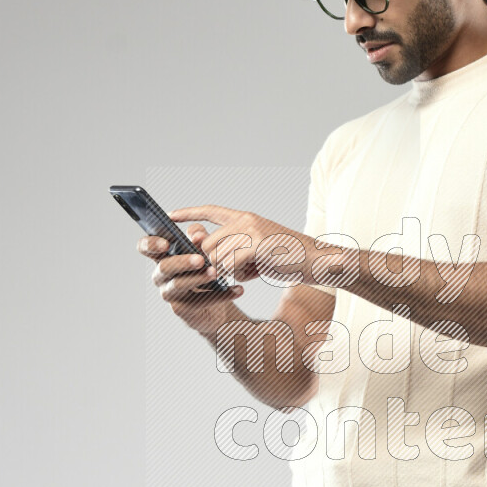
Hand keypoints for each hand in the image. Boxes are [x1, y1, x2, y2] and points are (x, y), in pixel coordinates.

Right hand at [137, 224, 243, 332]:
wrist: (215, 302)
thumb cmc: (204, 269)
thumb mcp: (203, 249)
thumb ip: (198, 238)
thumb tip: (197, 234)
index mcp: (162, 256)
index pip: (144, 247)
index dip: (150, 244)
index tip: (166, 243)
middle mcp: (161, 275)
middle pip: (164, 267)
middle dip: (182, 262)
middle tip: (200, 259)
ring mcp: (170, 293)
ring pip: (179, 285)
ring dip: (199, 278)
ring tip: (217, 273)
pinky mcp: (182, 309)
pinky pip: (201, 301)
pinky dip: (221, 295)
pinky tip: (237, 290)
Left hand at [167, 204, 309, 284]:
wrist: (316, 261)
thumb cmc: (287, 258)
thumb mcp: (257, 251)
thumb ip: (233, 249)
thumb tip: (205, 252)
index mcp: (245, 218)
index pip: (211, 210)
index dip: (190, 213)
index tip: (171, 215)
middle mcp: (245, 220)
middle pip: (208, 243)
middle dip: (212, 263)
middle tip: (232, 272)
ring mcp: (251, 231)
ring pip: (218, 257)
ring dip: (228, 272)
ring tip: (250, 271)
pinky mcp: (257, 245)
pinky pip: (230, 264)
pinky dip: (237, 275)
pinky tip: (252, 275)